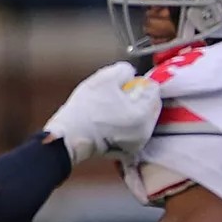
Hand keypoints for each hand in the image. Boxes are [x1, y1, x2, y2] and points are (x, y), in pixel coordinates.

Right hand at [45, 62, 161, 163]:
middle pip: (151, 105)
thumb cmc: (85, 110)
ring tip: (111, 109)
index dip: (138, 83)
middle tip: (116, 96)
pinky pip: (135, 131)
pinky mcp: (129, 151)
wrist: (68, 137)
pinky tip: (110, 121)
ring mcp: (139, 143)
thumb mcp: (104, 79)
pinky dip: (127, 124)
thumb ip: (124, 70)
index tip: (124, 85)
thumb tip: (131, 73)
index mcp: (143, 113)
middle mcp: (146, 130)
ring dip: (132, 110)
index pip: (153, 90)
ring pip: (143, 118)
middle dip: (137, 97)